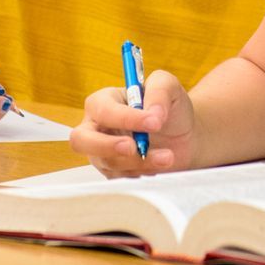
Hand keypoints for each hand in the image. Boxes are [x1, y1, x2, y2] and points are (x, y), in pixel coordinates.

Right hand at [70, 70, 195, 175]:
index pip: (104, 110)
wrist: (184, 136)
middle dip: (106, 146)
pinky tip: (160, 165)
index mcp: (104, 101)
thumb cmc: (169, 107)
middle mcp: (96, 127)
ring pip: (107, 163)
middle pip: (81, 140)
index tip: (154, 123)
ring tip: (167, 156)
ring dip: (138, 162)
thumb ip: (159, 91)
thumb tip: (153, 114)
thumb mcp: (168, 85)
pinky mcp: (114, 172)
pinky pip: (120, 179)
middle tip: (133, 148)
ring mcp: (102, 153)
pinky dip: (142, 174)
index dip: (126, 118)